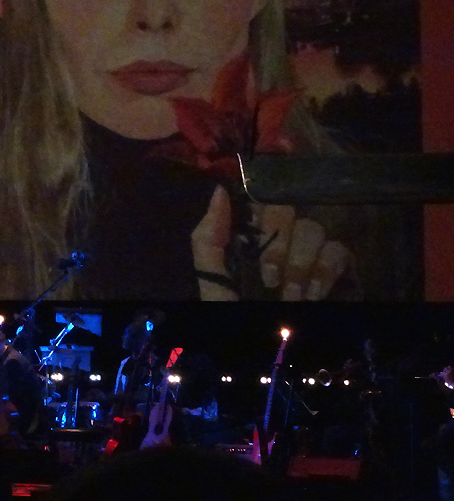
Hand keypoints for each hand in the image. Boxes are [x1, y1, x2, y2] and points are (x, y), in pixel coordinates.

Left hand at [191, 187, 350, 300]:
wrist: (270, 359)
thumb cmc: (236, 316)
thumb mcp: (213, 279)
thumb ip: (209, 237)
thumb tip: (220, 190)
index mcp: (250, 237)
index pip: (259, 201)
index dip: (257, 213)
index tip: (252, 235)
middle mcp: (282, 240)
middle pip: (288, 209)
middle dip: (277, 245)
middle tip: (269, 279)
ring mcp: (312, 254)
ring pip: (314, 228)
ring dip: (299, 264)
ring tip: (291, 296)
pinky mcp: (341, 270)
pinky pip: (339, 250)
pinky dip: (325, 271)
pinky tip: (313, 294)